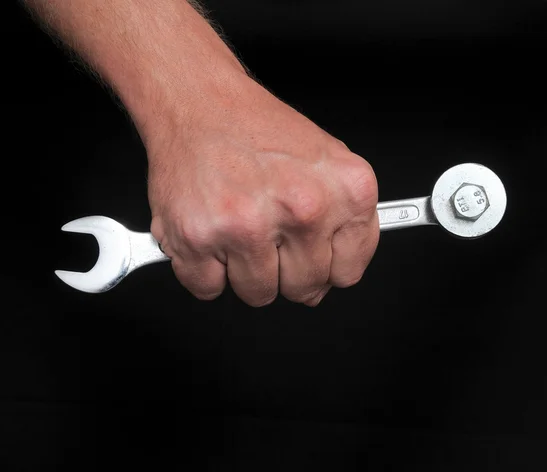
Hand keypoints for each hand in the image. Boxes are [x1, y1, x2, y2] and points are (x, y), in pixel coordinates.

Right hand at [147, 73, 379, 306]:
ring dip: (244, 269)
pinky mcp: (198, 237)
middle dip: (284, 270)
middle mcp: (302, 208)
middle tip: (267, 230)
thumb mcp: (327, 164)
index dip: (324, 265)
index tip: (308, 249)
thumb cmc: (259, 132)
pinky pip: (207, 289)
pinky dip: (204, 268)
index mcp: (346, 191)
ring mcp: (248, 224)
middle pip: (304, 289)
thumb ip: (341, 225)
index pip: (347, 271)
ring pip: (258, 295)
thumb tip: (328, 281)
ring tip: (238, 224)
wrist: (200, 102)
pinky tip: (211, 230)